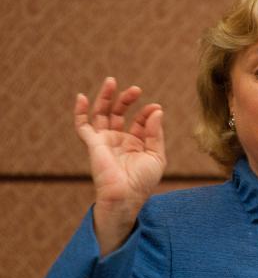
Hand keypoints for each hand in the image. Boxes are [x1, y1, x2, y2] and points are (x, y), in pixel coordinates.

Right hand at [75, 77, 165, 253]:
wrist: (126, 196)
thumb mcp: (156, 155)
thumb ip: (155, 133)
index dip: (146, 113)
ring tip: (111, 81)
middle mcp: (119, 140)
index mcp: (135, 144)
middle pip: (119, 113)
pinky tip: (81, 97)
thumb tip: (157, 110)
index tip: (154, 107)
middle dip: (126, 99)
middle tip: (135, 89)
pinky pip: (82, 126)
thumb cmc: (143, 181)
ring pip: (101, 114)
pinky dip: (79, 111)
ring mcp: (105, 141)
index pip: (139, 121)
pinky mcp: (93, 144)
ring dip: (105, 97)